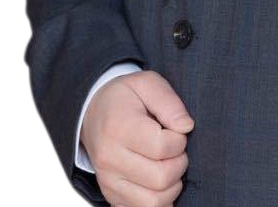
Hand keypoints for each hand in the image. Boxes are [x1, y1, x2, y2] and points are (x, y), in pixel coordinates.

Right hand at [80, 69, 194, 205]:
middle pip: (161, 178)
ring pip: (154, 202)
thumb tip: (186, 127)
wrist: (91, 113)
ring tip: (169, 164)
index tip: (177, 130)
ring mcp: (109, 182)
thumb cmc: (125, 97)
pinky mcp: (111, 196)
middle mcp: (110, 159)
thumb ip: (169, 102)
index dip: (179, 139)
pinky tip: (161, 181)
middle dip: (179, 163)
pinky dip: (161, 201)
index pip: (162, 147)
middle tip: (176, 149)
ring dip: (172, 185)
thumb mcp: (147, 82)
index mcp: (118, 128)